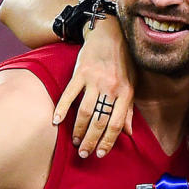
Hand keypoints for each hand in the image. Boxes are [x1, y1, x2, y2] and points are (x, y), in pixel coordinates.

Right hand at [53, 19, 135, 157]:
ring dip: (78, 129)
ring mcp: (95, 80)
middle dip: (91, 140)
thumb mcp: (132, 84)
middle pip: (100, 121)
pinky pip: (69, 94)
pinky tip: (56, 121)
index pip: (116, 124)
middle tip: (83, 154)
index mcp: (125, 93)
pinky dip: (62, 109)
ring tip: (74, 142)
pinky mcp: (80, 73)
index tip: (100, 154)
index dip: (108, 141)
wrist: (110, 34)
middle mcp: (111, 88)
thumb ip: (129, 109)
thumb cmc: (123, 62)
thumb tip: (129, 133)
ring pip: (85, 111)